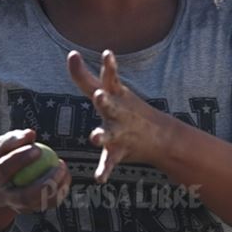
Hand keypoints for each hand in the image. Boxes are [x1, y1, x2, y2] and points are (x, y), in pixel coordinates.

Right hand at [0, 128, 70, 213]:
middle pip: (24, 196)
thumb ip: (13, 139)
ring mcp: (17, 207)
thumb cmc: (1, 158)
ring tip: (63, 167)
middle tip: (58, 164)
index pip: (3, 171)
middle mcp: (3, 198)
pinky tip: (66, 176)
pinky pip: (48, 204)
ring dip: (55, 187)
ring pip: (39, 203)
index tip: (37, 148)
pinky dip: (59, 191)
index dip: (19, 160)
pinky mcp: (30, 210)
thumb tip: (30, 134)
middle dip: (44, 182)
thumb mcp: (1, 146)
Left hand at [67, 49, 172, 183]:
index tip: (108, 53)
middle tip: (99, 96)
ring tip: (95, 138)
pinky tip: (99, 178)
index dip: (109, 66)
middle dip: (104, 101)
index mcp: (115, 96)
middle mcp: (117, 112)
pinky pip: (109, 161)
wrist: (161, 138)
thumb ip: (85, 76)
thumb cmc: (125, 109)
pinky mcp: (118, 151)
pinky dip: (104, 170)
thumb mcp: (108, 91)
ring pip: (108, 134)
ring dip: (101, 136)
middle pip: (109, 105)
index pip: (110, 78)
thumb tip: (70, 53)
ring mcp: (119, 132)